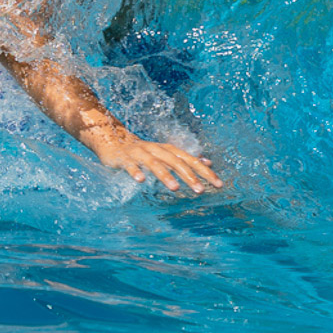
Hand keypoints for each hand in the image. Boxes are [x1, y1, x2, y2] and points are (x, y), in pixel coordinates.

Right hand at [85, 126, 225, 192]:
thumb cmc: (144, 152)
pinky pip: (130, 165)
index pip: (190, 160)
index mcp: (168, 150)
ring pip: (154, 163)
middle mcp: (156, 150)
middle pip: (175, 162)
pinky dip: (135, 172)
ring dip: (165, 175)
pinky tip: (141, 181)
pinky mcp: (124, 159)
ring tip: (174, 189)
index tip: (218, 184)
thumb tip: (207, 162)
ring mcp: (140, 153)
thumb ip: (185, 159)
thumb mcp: (166, 154)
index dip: (204, 171)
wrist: (113, 141)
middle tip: (200, 190)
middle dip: (188, 176)